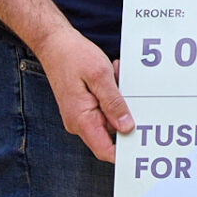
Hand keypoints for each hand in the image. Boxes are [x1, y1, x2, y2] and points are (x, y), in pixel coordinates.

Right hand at [34, 27, 132, 162]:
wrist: (54, 43)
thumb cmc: (73, 56)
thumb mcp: (100, 76)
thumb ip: (114, 103)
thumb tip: (127, 128)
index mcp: (81, 120)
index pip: (104, 151)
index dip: (124, 153)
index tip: (142, 146)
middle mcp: (79, 122)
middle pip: (112, 132)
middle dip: (124, 111)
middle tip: (123, 86)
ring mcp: (81, 115)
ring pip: (110, 116)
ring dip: (117, 98)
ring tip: (113, 74)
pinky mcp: (83, 106)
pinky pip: (104, 106)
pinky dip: (111, 93)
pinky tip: (109, 75)